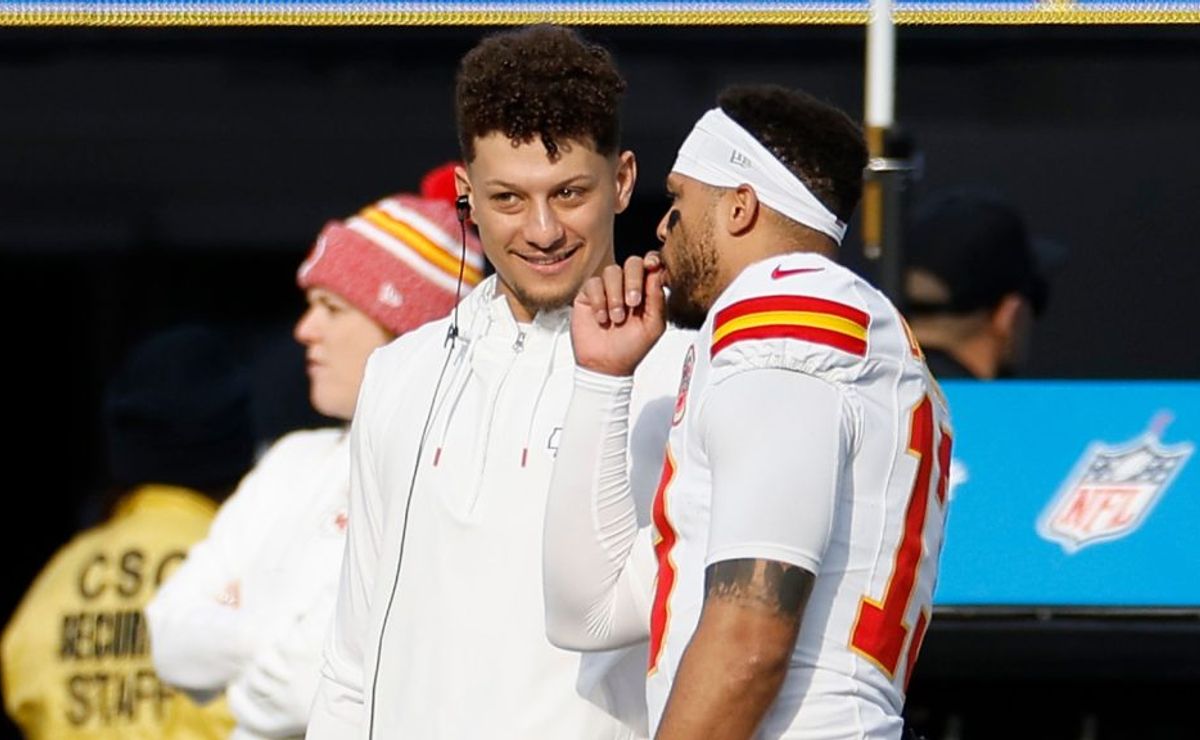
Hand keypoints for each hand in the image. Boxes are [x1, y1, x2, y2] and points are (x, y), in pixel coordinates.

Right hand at [572, 252, 666, 376]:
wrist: (606, 365)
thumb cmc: (631, 347)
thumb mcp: (653, 326)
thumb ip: (658, 300)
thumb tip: (658, 273)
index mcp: (647, 290)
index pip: (651, 266)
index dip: (653, 260)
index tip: (653, 265)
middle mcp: (627, 285)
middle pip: (632, 263)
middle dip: (634, 280)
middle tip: (633, 302)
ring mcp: (607, 289)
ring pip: (612, 271)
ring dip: (615, 295)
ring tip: (616, 318)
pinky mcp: (588, 294)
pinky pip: (593, 283)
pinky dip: (599, 301)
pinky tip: (602, 318)